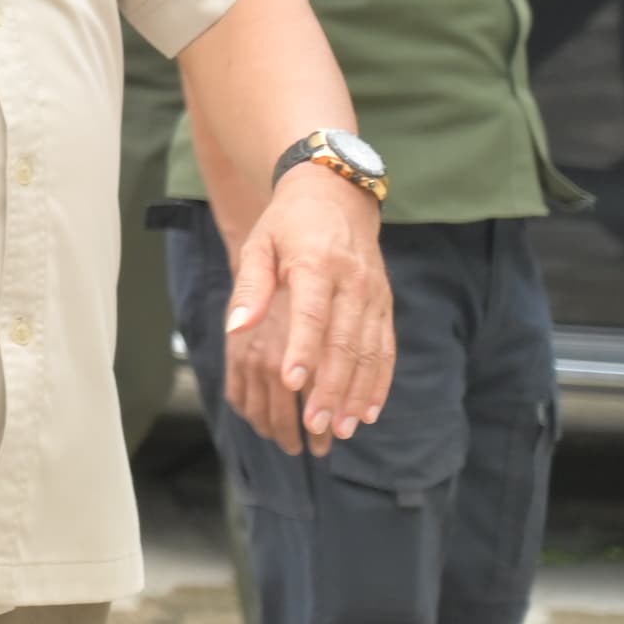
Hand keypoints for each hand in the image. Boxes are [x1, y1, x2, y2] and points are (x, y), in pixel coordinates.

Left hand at [223, 166, 393, 453]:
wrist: (336, 195)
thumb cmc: (287, 224)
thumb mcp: (259, 244)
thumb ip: (250, 287)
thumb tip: (237, 328)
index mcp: (318, 264)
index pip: (312, 313)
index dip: (303, 350)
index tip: (291, 383)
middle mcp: (353, 281)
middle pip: (344, 341)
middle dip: (331, 386)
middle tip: (316, 424)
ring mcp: (374, 294)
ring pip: (369, 351)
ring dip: (356, 393)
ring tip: (341, 428)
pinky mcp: (384, 304)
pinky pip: (386, 348)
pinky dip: (379, 381)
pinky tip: (367, 411)